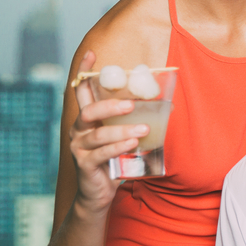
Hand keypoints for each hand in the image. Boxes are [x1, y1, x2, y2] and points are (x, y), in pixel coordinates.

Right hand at [69, 51, 149, 215]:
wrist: (99, 193)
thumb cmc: (113, 159)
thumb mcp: (122, 136)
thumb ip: (134, 120)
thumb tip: (166, 105)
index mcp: (87, 119)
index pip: (81, 91)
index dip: (84, 72)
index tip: (92, 53)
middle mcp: (79, 130)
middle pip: (88, 111)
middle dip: (110, 105)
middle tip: (132, 104)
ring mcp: (79, 147)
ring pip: (99, 134)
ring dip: (122, 130)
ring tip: (143, 128)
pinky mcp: (84, 164)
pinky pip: (102, 153)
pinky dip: (118, 147)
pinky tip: (133, 143)